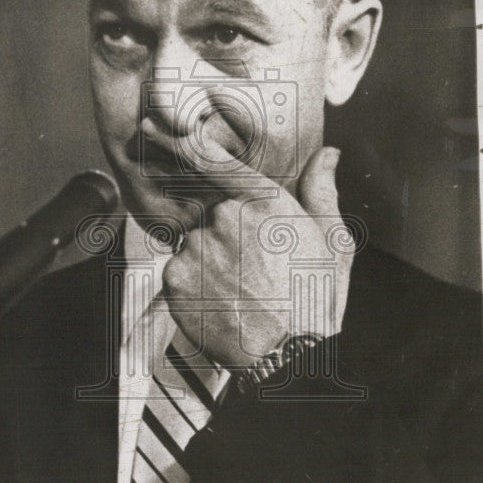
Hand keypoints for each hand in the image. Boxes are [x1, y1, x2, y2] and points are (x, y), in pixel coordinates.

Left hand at [158, 139, 353, 367]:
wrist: (289, 356)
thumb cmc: (315, 299)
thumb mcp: (332, 242)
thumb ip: (321, 191)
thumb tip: (328, 153)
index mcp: (264, 202)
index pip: (214, 159)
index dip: (180, 140)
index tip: (150, 125)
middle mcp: (225, 218)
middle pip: (209, 216)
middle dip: (224, 237)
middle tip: (250, 272)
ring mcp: (197, 248)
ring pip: (194, 245)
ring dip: (209, 262)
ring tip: (240, 292)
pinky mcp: (176, 279)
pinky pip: (179, 273)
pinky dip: (194, 285)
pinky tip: (222, 302)